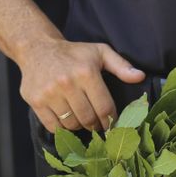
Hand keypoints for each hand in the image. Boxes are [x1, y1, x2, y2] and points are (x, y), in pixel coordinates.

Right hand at [17, 37, 144, 132]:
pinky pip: (53, 126)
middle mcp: (66, 83)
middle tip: (96, 123)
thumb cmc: (73, 53)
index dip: (111, 120)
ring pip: (71, 124)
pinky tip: (65, 118)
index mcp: (86, 73)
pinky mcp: (35, 101)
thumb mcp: (99, 52)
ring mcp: (49, 93)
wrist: (36, 48)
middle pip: (88, 119)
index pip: (105, 108)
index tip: (111, 124)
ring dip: (79, 125)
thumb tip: (140, 77)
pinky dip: (62, 127)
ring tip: (80, 117)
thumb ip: (121, 65)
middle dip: (96, 125)